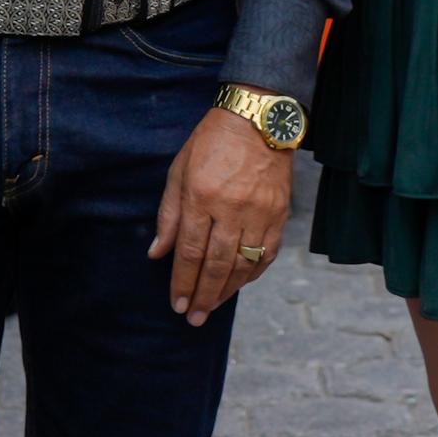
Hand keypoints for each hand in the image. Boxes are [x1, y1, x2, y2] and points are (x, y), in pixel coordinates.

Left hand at [150, 108, 290, 327]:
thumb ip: (168, 214)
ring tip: (212, 307)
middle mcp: (232, 209)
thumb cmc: (212, 142)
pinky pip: (268, 253)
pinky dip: (253, 273)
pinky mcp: (280, 213)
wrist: (259, 118)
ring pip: (243, 264)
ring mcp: (260, 212)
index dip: (182, 282)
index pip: (190, 252)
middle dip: (203, 295)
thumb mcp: (179, 171)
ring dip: (226, 291)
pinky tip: (239, 285)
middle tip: (193, 318)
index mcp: (202, 197)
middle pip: (216, 265)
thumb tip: (157, 253)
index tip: (177, 304)